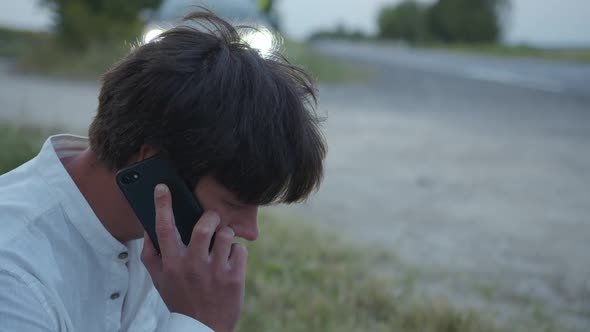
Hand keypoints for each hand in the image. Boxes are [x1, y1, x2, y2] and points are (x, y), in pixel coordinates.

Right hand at [141, 184, 246, 331]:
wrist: (202, 329)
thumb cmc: (180, 300)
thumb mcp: (159, 281)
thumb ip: (151, 255)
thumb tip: (148, 229)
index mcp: (172, 264)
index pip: (164, 228)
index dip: (162, 204)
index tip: (162, 187)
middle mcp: (193, 265)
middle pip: (203, 226)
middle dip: (211, 217)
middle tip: (212, 219)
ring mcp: (215, 271)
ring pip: (226, 235)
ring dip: (226, 235)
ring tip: (222, 244)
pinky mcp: (234, 278)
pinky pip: (241, 250)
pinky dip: (237, 252)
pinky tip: (231, 262)